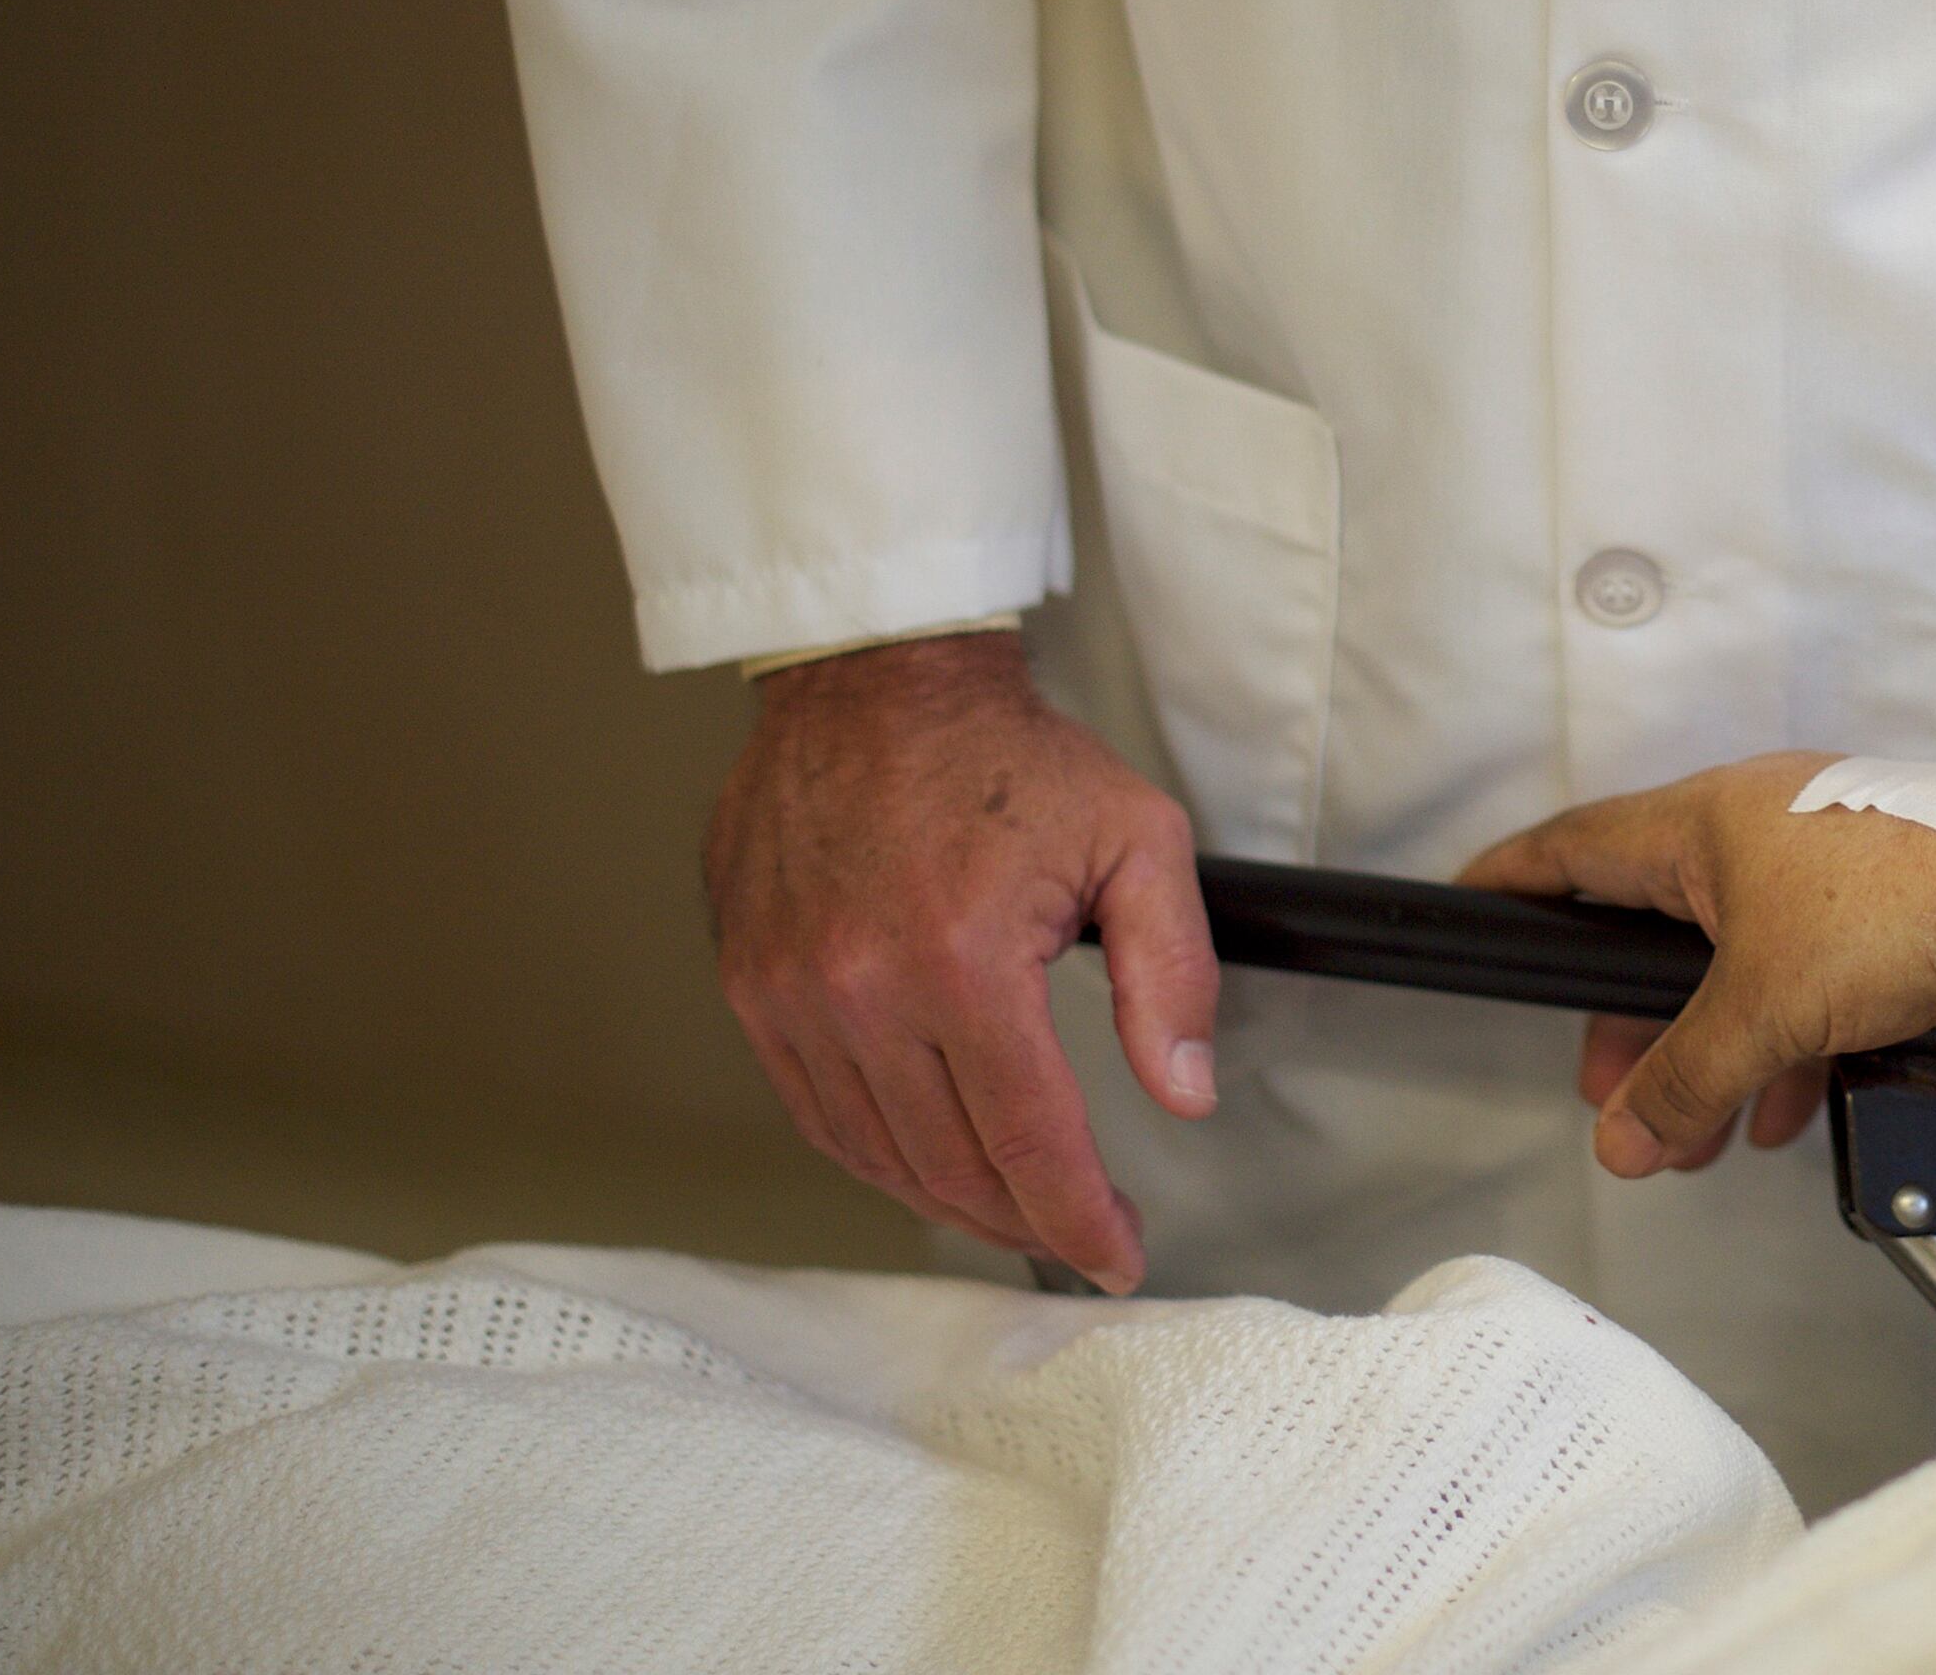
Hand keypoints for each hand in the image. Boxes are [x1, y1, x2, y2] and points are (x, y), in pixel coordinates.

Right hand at [705, 631, 1216, 1289]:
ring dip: (953, 1203)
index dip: (1080, 1217)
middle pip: (951, 1164)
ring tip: (1016, 1210)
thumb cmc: (1008, 756)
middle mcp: (859, 988)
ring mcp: (790, 993)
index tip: (1118, 1254)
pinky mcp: (750, 985)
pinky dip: (878, 1155)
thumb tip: (1185, 1094)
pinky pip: (815, 1111)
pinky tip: (930, 1161)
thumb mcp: (1138, 841)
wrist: (874, 682)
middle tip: (1081, 1234)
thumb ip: (1173, 975)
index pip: (1028, 1140)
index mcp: (960, 957)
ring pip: (876, 1154)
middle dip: (1028, 1221)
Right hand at [1456, 753, 1935, 1177]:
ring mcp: (1826, 859)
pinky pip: (1807, 972)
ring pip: (1738, 962)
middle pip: (1658, 930)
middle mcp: (1758, 827)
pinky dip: (1787, 1039)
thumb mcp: (1766, 1010)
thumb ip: (1682, 1081)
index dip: (1517, 880)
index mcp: (1703, 824)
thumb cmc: (1907, 900)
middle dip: (1637, 1027)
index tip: (1472, 900)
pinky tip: (1792, 1106)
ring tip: (1708, 1135)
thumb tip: (1623, 1138)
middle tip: (1620, 1098)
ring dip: (1716, 1052)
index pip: (1577, 850)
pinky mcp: (1887, 896)